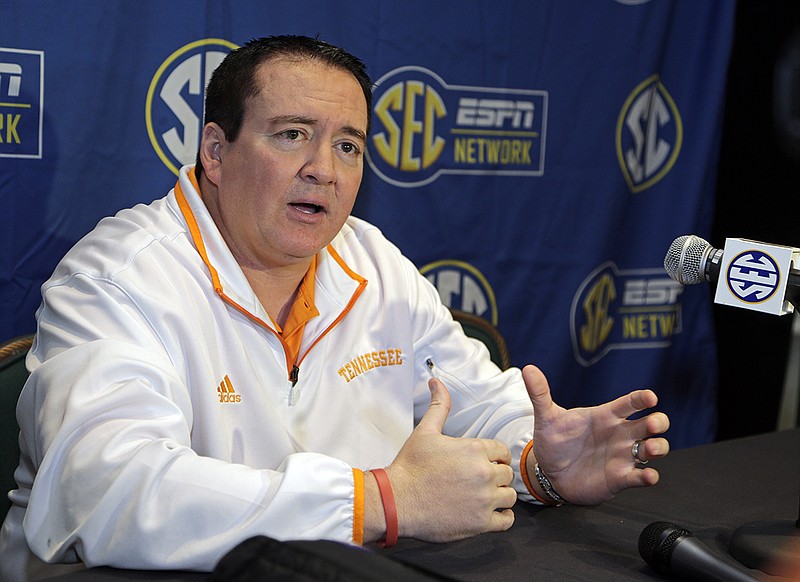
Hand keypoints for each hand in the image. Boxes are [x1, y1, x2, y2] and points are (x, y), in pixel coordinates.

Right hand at [384, 378, 516, 541]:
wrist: (396, 501)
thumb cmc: (410, 467)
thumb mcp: (425, 431)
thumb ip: (439, 406)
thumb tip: (437, 383)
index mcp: (474, 449)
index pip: (502, 451)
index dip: (493, 457)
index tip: (481, 463)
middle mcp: (483, 473)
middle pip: (506, 473)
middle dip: (495, 476)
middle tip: (477, 481)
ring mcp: (484, 499)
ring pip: (510, 496)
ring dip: (499, 496)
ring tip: (482, 497)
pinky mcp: (481, 523)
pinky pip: (507, 520)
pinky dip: (501, 517)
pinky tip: (487, 513)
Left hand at [523, 364, 669, 504]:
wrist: (547, 471)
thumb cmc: (554, 441)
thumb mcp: (547, 417)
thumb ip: (540, 394)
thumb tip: (528, 369)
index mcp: (605, 416)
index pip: (630, 403)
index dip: (643, 398)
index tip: (650, 397)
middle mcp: (619, 434)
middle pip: (650, 424)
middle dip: (657, 422)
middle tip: (651, 424)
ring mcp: (622, 456)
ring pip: (653, 449)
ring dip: (658, 447)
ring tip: (650, 448)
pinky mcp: (620, 478)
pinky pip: (640, 477)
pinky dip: (648, 477)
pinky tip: (648, 476)